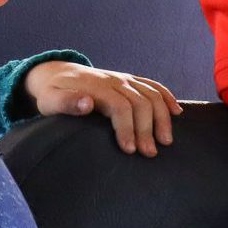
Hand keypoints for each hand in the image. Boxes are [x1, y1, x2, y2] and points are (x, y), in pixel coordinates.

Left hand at [23, 62, 180, 155]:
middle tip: (149, 154)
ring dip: (162, 117)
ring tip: (165, 141)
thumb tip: (88, 104)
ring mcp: (124, 79)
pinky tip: (177, 112)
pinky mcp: (130, 80)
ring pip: (152, 94)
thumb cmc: (52, 94)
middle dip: (147, 129)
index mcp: (96, 87)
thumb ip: (66, 103)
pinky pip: (154, 85)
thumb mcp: (50, 100)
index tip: (130, 150)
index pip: (120, 106)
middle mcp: (114, 80)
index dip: (127, 128)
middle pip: (140, 102)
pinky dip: (168, 97)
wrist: (56, 74)